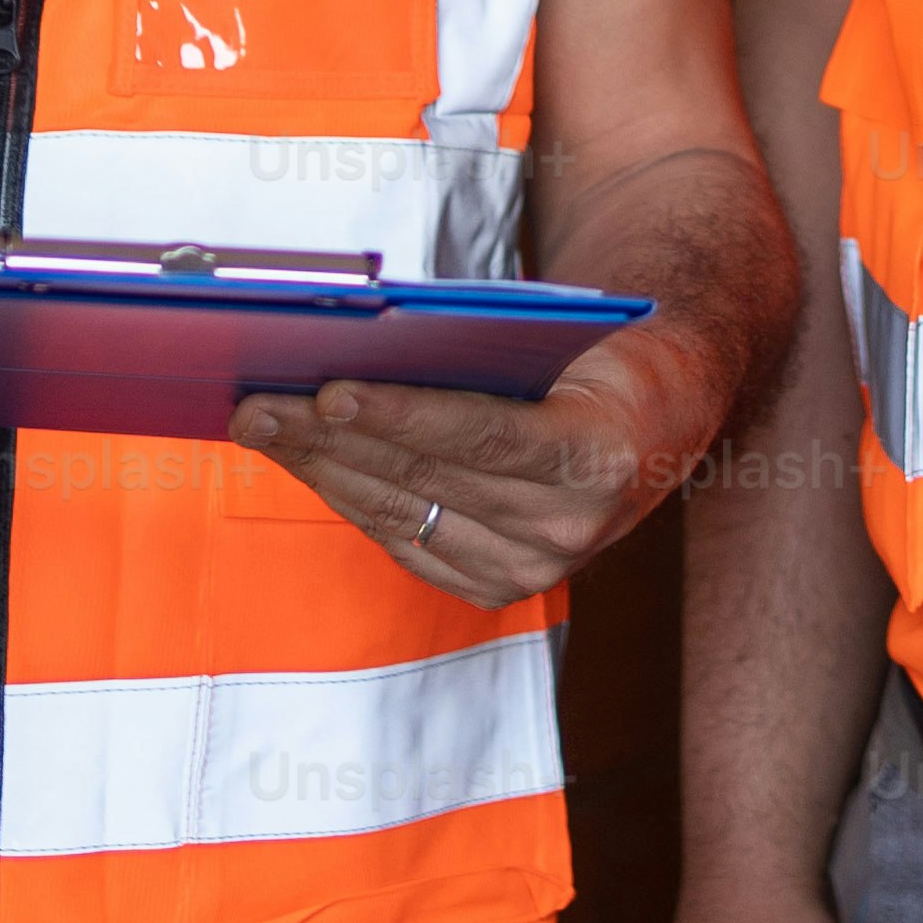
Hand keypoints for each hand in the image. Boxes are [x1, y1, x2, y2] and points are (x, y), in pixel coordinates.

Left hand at [225, 314, 737, 607]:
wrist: (664, 419)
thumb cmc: (606, 356)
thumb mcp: (572, 335)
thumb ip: (490, 349)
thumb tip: (372, 340)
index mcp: (595, 458)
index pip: (480, 435)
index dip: (401, 414)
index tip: (330, 390)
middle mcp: (569, 528)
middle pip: (427, 477)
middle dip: (331, 440)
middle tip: (259, 403)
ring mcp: (534, 568)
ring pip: (403, 514)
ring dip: (322, 470)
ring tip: (264, 426)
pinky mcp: (501, 587)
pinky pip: (407, 541)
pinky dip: (351, 499)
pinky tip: (308, 464)